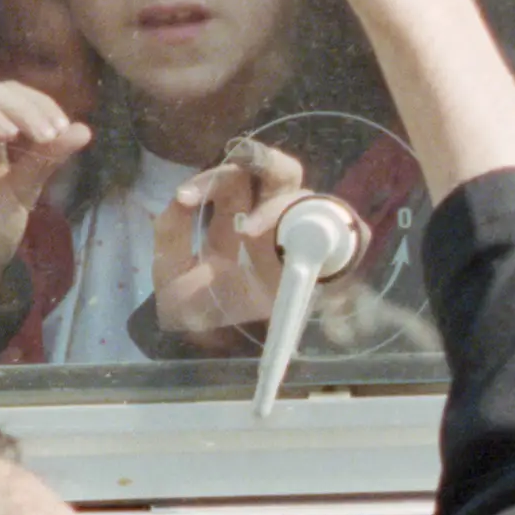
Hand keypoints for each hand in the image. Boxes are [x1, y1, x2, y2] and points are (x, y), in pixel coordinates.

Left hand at [152, 139, 326, 337]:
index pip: (236, 177)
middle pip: (281, 173)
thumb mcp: (169, 269)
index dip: (214, 177)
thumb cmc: (193, 306)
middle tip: (245, 171)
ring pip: (307, 199)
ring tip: (251, 232)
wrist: (210, 351)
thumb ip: (170, 231)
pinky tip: (305, 245)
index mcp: (234, 214)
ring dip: (281, 206)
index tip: (189, 198)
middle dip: (266, 163)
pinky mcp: (319, 267)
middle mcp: (269, 221)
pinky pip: (345, 239)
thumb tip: (182, 198)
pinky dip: (339, 231)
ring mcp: (295, 241)